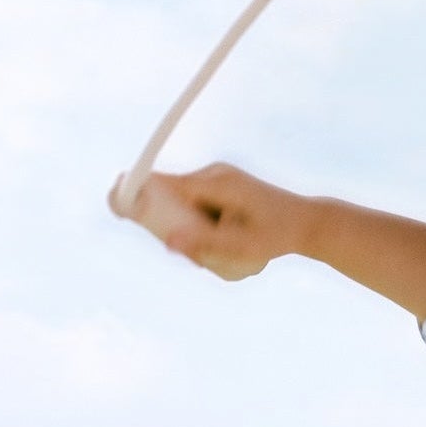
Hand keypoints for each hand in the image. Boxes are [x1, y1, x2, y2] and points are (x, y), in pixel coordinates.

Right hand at [109, 163, 311, 279]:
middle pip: (170, 194)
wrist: (308, 224)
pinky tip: (226, 241)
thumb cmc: (278, 236)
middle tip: (191, 252)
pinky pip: (198, 206)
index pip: (164, 183)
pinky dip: (202, 226)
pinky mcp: (221, 188)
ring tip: (222, 249)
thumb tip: (167, 243)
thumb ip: (204, 245)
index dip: (139, 192)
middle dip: (170, 224)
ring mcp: (217, 180)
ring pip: (185, 204)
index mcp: (214, 182)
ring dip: (191, 229)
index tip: (117, 201)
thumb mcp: (242, 247)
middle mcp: (212, 174)